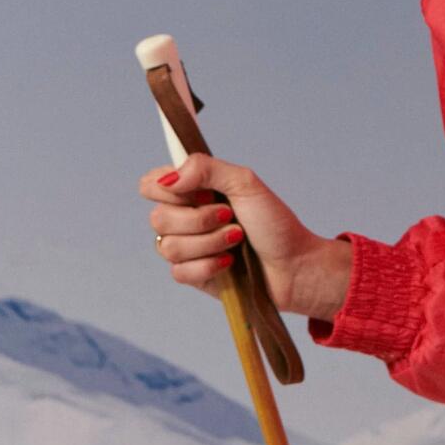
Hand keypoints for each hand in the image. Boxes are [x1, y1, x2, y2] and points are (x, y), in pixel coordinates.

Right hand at [138, 153, 350, 318]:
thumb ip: (207, 169)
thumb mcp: (246, 184)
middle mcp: (185, 218)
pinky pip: (179, 271)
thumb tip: (169, 177)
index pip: (150, 184)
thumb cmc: (274, 223)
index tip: (201, 192)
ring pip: (168, 247)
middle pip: (157, 218)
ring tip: (237, 239)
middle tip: (230, 216)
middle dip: (200, 219)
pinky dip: (209, 265)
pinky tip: (230, 263)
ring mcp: (187, 248)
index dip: (167, 189)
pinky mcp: (191, 275)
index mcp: (194, 191)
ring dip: (210, 242)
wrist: (293, 265)